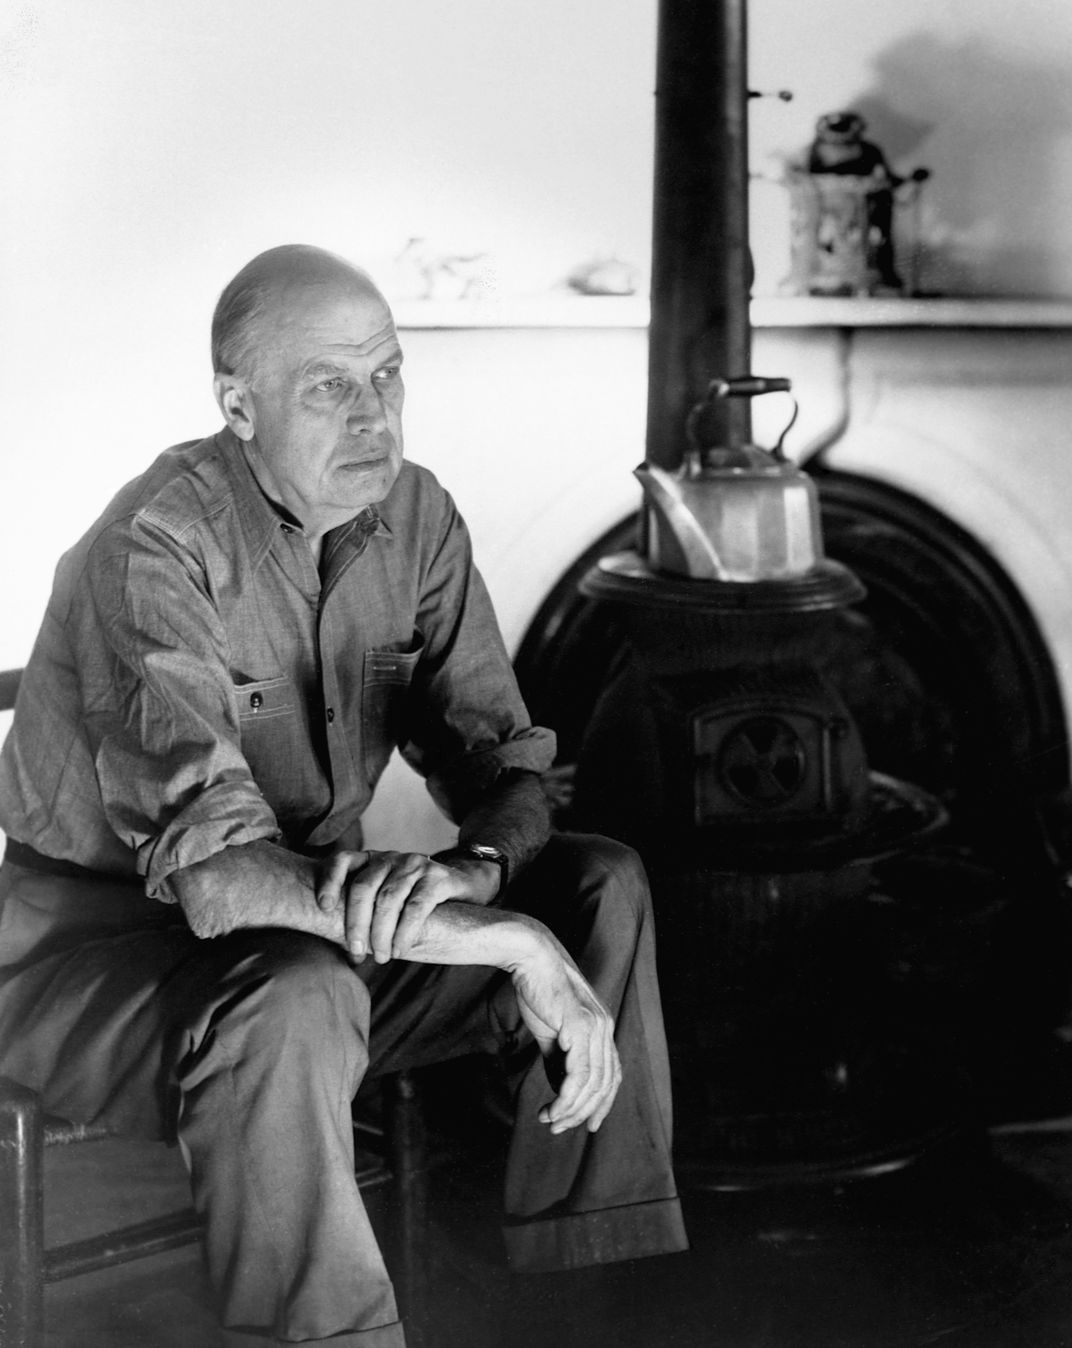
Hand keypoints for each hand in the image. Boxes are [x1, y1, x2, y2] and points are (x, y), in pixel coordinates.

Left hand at [317, 849, 492, 962]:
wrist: (466, 889)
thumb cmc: (418, 901)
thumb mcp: (388, 899)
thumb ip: (367, 911)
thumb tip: (342, 946)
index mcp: (373, 860)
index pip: (343, 861)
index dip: (329, 881)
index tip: (323, 907)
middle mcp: (392, 858)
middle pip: (364, 887)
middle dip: (356, 923)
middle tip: (356, 952)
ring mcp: (416, 864)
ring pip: (389, 898)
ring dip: (381, 932)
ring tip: (381, 957)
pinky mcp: (439, 877)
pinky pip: (417, 906)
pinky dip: (405, 931)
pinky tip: (400, 949)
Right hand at [508, 934, 621, 1134]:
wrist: (531, 957)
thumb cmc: (539, 990)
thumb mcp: (551, 1031)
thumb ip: (559, 1060)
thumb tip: (560, 1092)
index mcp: (602, 1027)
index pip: (611, 1075)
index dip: (602, 1103)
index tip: (588, 1124)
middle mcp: (605, 1028)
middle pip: (604, 1084)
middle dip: (583, 1113)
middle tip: (558, 1128)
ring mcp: (596, 1026)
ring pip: (592, 1084)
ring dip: (571, 1110)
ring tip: (549, 1121)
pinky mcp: (580, 1026)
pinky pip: (579, 1074)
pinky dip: (566, 1098)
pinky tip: (552, 1108)